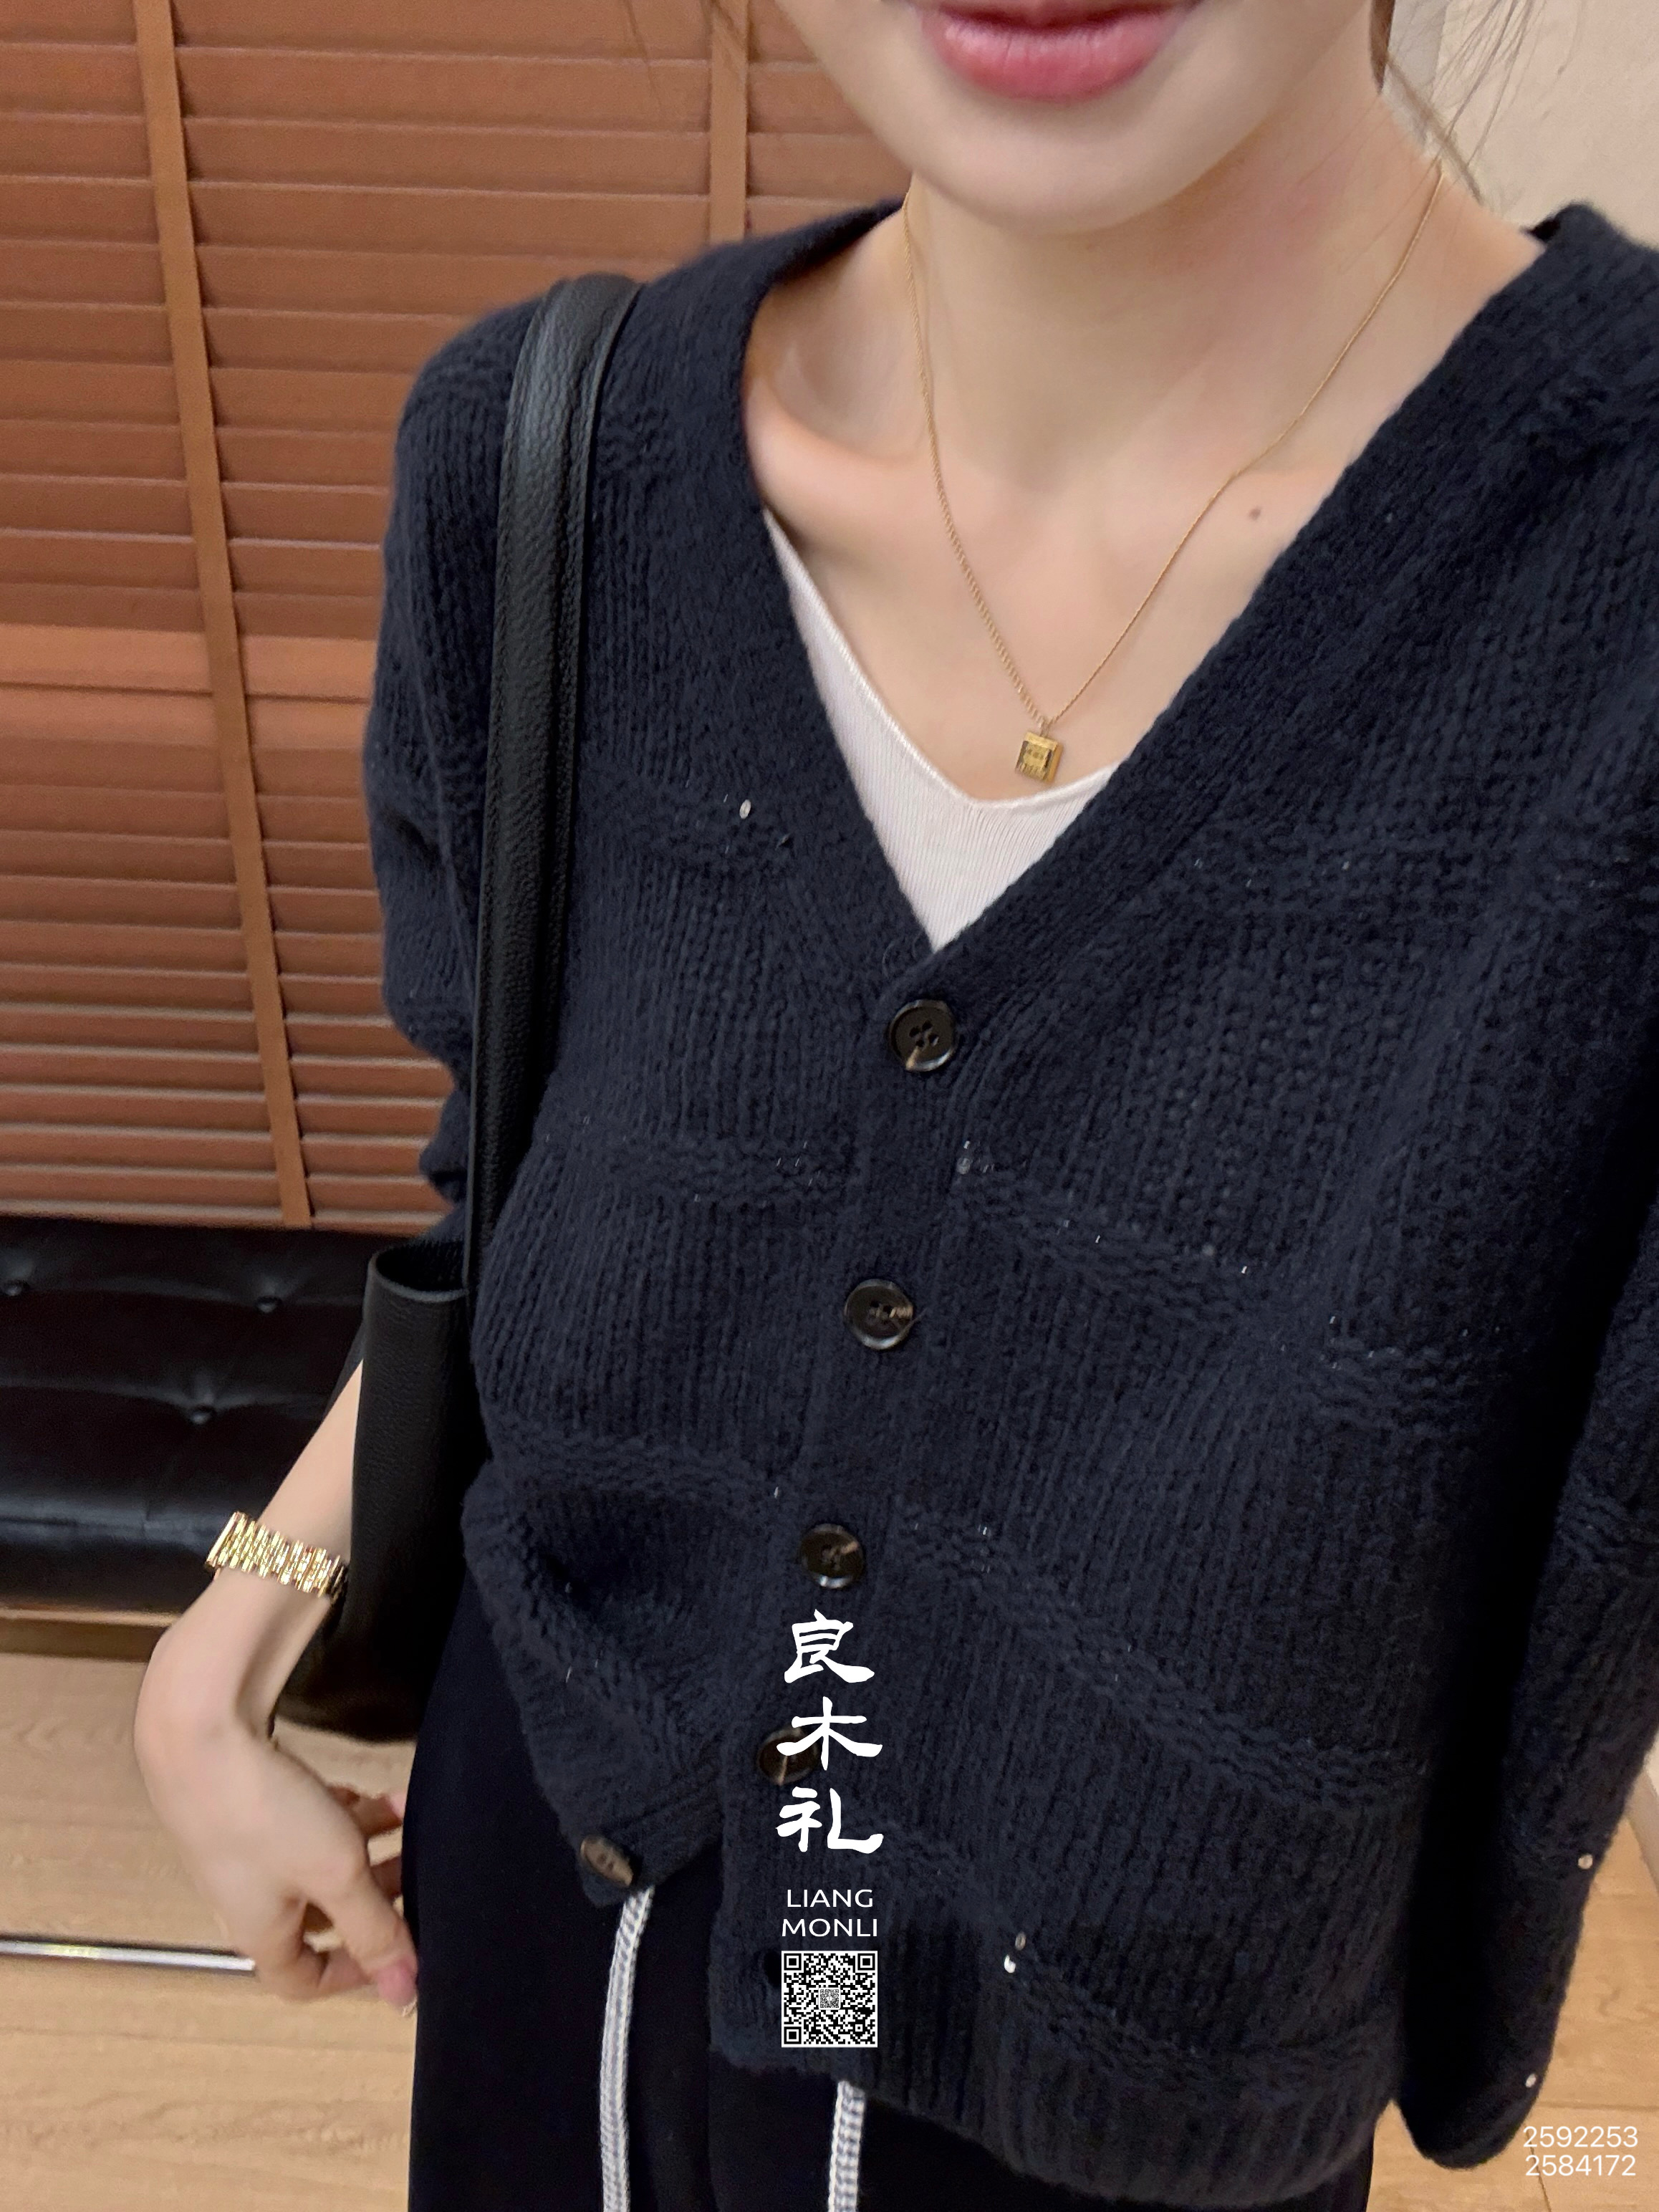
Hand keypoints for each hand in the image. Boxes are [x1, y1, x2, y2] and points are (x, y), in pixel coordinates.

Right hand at [136, 1646, 417, 2008]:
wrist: (200, 1734)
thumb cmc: (262, 1814)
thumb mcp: (336, 1876)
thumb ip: (375, 1930)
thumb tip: (404, 1993)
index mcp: (261, 1933)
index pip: (305, 1979)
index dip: (354, 1971)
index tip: (401, 1946)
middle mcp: (249, 1897)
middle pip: (322, 1914)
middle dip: (375, 1895)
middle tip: (419, 1869)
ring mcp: (246, 1849)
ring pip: (319, 1861)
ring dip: (368, 1844)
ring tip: (409, 1817)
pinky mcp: (248, 1803)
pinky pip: (306, 1821)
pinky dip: (342, 1812)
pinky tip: (369, 1792)